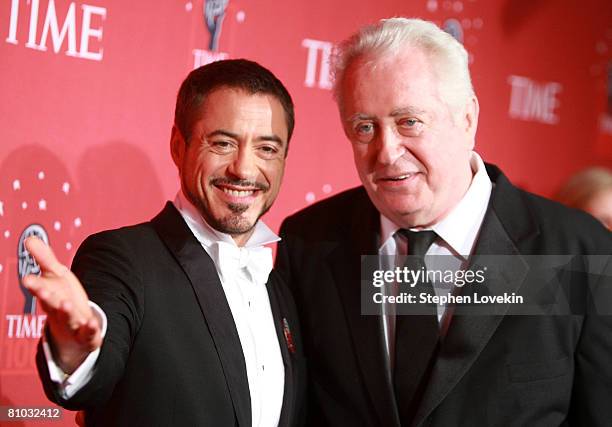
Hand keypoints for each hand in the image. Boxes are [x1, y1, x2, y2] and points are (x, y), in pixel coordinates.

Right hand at [23, 237, 101, 373]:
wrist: (73, 330)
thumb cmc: (62, 297)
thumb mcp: (56, 275)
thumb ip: (44, 258)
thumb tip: (29, 238)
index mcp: (50, 294)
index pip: (41, 288)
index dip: (35, 284)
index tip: (27, 279)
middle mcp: (59, 309)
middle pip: (52, 303)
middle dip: (46, 297)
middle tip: (42, 290)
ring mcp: (72, 322)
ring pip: (68, 317)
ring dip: (66, 311)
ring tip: (65, 304)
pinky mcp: (85, 333)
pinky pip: (88, 331)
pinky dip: (89, 328)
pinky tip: (91, 323)